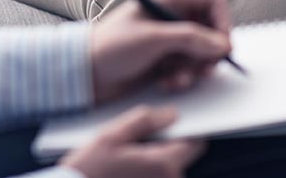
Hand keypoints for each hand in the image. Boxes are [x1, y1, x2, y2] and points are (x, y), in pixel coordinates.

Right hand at [60, 106, 205, 177]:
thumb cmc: (90, 168)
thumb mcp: (112, 135)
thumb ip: (145, 120)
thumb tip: (172, 114)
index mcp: (163, 164)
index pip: (195, 143)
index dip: (184, 130)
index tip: (169, 124)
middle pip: (181, 155)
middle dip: (163, 144)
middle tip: (134, 142)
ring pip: (168, 167)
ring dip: (153, 159)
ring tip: (124, 157)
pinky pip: (158, 177)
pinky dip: (146, 171)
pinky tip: (125, 168)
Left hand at [88, 0, 232, 104]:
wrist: (86, 72)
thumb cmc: (111, 46)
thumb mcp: (153, 39)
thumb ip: (190, 39)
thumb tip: (223, 45)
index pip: (214, 1)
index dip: (224, 23)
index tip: (223, 47)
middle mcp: (173, 15)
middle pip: (213, 29)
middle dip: (210, 52)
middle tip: (204, 69)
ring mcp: (171, 38)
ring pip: (204, 52)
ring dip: (196, 69)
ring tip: (177, 78)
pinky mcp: (167, 59)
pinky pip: (191, 67)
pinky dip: (184, 77)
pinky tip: (167, 82)